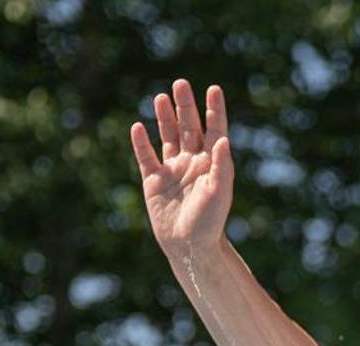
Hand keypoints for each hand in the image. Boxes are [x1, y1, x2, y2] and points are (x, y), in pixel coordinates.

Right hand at [130, 80, 233, 253]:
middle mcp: (193, 162)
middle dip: (185, 106)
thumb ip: (221, 165)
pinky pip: (146, 157)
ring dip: (165, 118)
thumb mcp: (219, 192)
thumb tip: (222, 139)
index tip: (214, 89)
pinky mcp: (154, 180)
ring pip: (168, 137)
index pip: (214, 130)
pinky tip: (137, 127)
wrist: (189, 246)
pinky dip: (141, 143)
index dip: (214, 110)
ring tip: (161, 97)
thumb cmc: (210, 221)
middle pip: (189, 127)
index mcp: (212, 163)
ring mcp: (173, 170)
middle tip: (181, 83)